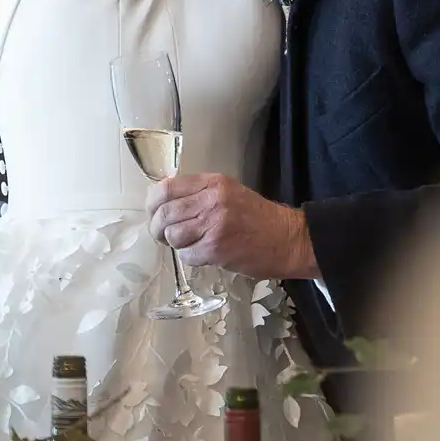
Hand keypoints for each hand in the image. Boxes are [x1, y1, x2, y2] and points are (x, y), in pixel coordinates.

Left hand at [146, 173, 318, 279]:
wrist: (287, 239)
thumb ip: (198, 194)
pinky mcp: (216, 249)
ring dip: (175, 243)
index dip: (152, 203)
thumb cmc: (256, 218)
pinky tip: (204, 254)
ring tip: (189, 244)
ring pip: (172, 235)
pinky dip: (190, 257)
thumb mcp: (228, 193)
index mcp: (212, 183)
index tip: (153, 212)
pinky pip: (186, 255)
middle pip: (164, 213)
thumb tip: (162, 203)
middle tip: (163, 235)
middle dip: (157, 228)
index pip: (166, 188)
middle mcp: (211, 201)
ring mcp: (213, 225)